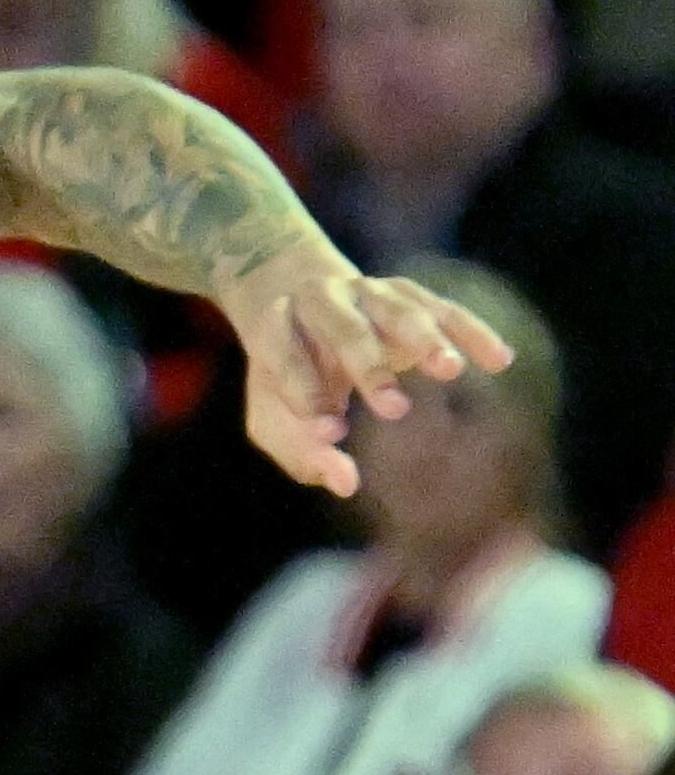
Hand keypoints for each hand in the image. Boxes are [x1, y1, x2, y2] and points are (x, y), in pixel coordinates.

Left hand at [221, 246, 511, 496]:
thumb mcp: (274, 417)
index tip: (331, 434)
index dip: (305, 394)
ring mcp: (367, 291)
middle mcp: (321, 299)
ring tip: (450, 371)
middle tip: (394, 409)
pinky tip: (500, 361)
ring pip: (399, 309)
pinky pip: (444, 309)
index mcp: (275, 326)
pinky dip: (472, 332)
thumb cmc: (286, 375)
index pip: (285, 358)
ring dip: (426, 339)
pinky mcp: (408, 293)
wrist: (297, 300)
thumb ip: (301, 451)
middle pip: (343, 327)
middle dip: (368, 366)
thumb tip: (345, 483)